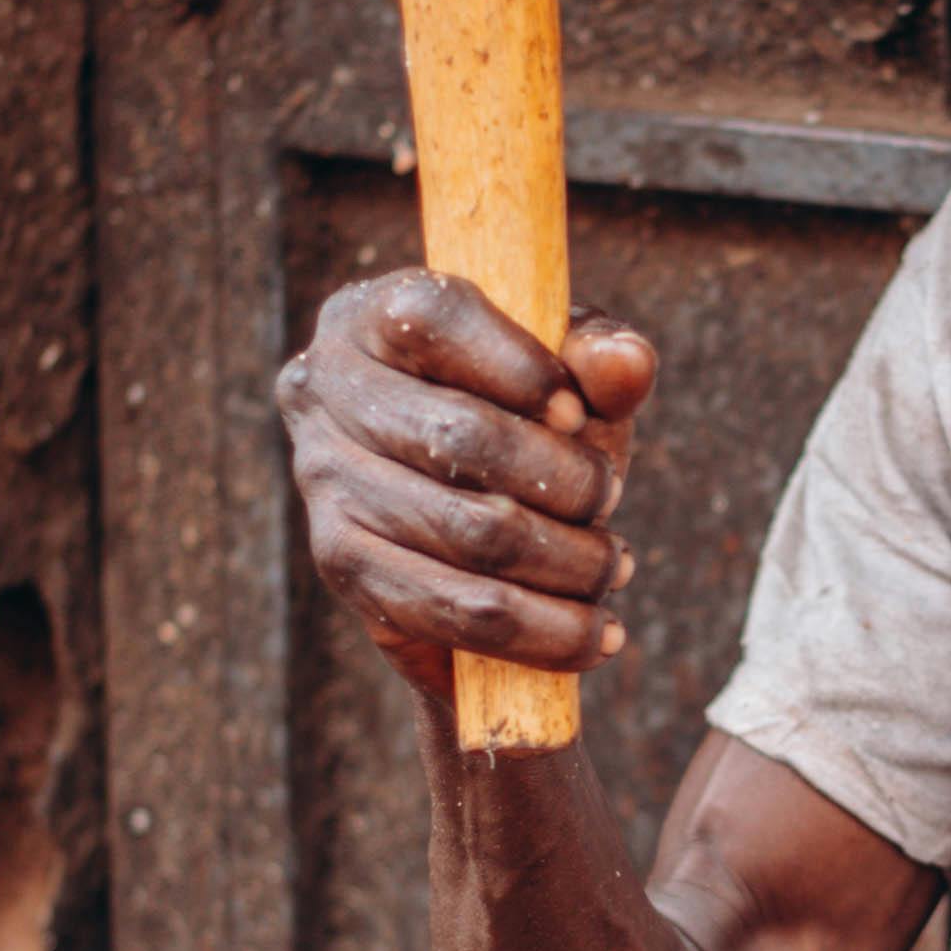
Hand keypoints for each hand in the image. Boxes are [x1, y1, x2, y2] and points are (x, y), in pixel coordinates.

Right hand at [278, 272, 660, 709]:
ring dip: (566, 563)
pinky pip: (450, 612)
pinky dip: (538, 632)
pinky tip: (592, 635)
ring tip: (614, 568)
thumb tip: (626, 363)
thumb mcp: (567, 375)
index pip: (435, 320)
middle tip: (611, 499)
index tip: (580, 415)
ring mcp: (324, 485)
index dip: (521, 369)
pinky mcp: (344, 569)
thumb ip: (602, 359)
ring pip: (465, 535)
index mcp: (371, 314)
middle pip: (459, 437)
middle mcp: (325, 390)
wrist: (466, 512)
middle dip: (563, 479)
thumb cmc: (524, 417)